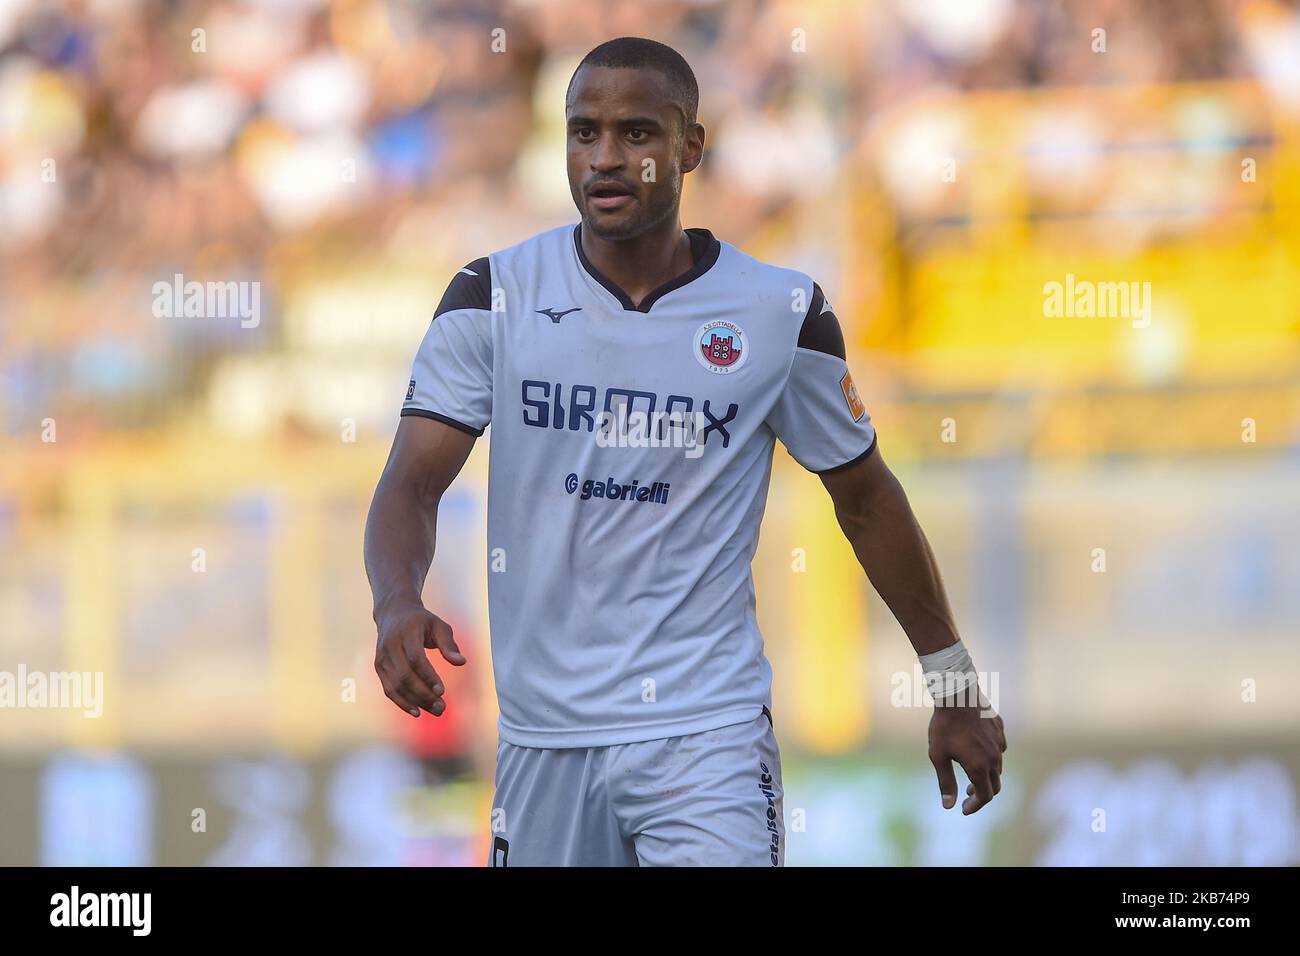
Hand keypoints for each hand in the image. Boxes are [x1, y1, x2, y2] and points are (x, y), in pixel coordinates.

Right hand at [374, 604, 465, 716]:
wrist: (394, 614)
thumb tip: (461, 662)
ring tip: (435, 710)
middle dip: (423, 694)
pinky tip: (417, 712)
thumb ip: (449, 644)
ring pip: (396, 685)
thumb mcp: (439, 626)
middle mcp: (390, 646)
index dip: (428, 676)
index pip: (415, 659)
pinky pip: (389, 689)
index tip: (442, 691)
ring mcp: (382, 658)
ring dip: (415, 701)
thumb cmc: (421, 622)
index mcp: (406, 633)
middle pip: (405, 676)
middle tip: (441, 707)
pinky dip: (402, 702)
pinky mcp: (379, 667)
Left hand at [927, 690, 1006, 813]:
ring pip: (998, 768)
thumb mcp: (939, 756)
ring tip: (970, 776)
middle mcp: (994, 758)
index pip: (985, 796)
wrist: (957, 695)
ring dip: (986, 776)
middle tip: (967, 795)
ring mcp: (999, 743)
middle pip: (995, 785)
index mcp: (980, 767)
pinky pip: (999, 749)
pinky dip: (990, 758)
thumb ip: (946, 782)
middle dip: (981, 794)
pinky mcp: (1000, 730)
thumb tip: (949, 806)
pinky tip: (977, 752)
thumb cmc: (944, 726)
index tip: (964, 809)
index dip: (975, 806)